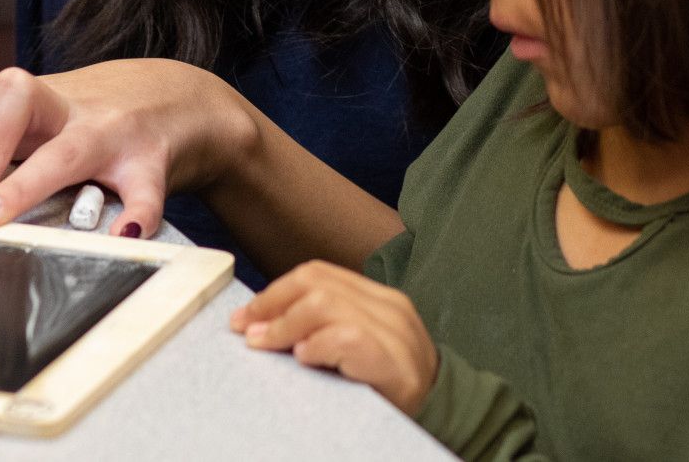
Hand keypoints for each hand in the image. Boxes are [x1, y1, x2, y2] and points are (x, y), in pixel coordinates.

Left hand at [0, 60, 255, 237]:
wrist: (178, 98)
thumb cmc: (89, 112)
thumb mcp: (25, 114)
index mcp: (22, 102)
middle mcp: (60, 110)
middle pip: (6, 110)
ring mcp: (106, 134)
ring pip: (65, 150)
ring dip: (24, 184)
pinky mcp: (151, 163)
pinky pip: (144, 191)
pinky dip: (134, 215)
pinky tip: (117, 237)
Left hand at [230, 261, 438, 413]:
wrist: (444, 416)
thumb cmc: (389, 384)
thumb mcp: (355, 346)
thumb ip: (321, 328)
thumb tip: (261, 326)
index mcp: (378, 298)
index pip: (318, 274)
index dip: (274, 292)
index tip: (244, 316)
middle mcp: (389, 307)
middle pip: (317, 283)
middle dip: (273, 304)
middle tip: (246, 331)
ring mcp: (396, 333)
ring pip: (326, 304)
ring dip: (287, 325)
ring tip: (268, 345)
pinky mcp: (397, 363)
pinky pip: (348, 338)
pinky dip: (318, 345)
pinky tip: (304, 358)